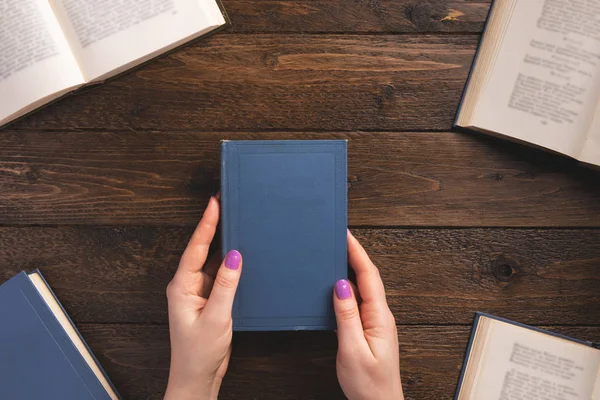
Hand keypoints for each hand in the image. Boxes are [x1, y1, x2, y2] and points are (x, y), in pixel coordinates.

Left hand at [164, 196, 242, 399]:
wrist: (198, 378)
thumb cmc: (199, 353)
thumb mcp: (216, 317)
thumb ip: (226, 285)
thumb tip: (235, 255)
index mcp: (182, 286)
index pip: (196, 248)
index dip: (206, 224)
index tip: (214, 203)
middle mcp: (189, 285)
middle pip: (202, 249)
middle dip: (213, 226)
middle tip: (224, 202)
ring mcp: (199, 292)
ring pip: (213, 261)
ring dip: (223, 243)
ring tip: (235, 221)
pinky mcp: (211, 300)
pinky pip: (221, 275)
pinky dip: (231, 263)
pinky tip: (241, 253)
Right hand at [334, 231, 403, 399]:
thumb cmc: (369, 384)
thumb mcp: (352, 350)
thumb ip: (346, 316)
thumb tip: (340, 285)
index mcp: (379, 317)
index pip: (368, 276)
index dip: (357, 252)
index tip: (346, 234)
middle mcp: (380, 315)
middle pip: (367, 276)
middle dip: (354, 254)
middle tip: (338, 237)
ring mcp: (376, 321)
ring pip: (363, 287)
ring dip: (351, 268)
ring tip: (337, 253)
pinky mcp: (369, 328)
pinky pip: (359, 300)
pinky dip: (348, 285)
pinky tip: (338, 284)